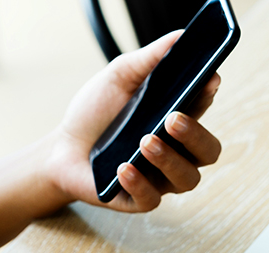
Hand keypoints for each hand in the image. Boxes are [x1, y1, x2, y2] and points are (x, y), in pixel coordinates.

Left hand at [44, 31, 222, 212]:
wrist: (61, 148)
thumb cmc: (96, 113)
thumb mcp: (119, 78)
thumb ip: (150, 59)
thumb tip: (181, 36)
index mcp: (177, 120)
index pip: (204, 109)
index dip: (208, 95)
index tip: (207, 80)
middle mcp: (176, 152)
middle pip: (208, 152)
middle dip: (196, 135)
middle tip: (171, 118)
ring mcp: (160, 178)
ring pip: (186, 179)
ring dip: (169, 160)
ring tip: (145, 141)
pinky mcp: (138, 199)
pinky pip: (151, 200)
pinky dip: (139, 183)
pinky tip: (123, 167)